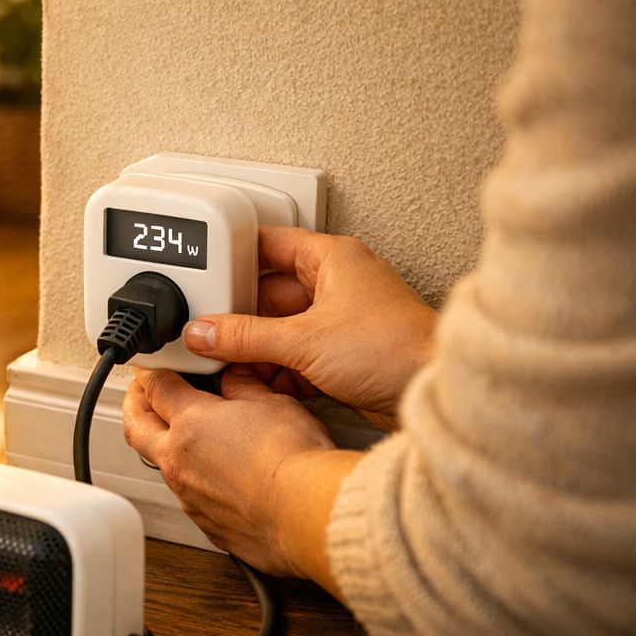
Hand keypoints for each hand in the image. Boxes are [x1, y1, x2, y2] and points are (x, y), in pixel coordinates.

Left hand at [124, 365, 347, 580]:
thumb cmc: (294, 460)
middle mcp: (180, 461)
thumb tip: (234, 378)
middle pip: (136, 426)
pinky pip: (188, 497)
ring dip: (163, 446)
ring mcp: (189, 497)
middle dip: (134, 406)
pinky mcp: (207, 524)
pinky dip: (194, 480)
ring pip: (161, 465)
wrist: (310, 513)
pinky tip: (215, 474)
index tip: (154, 370)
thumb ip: (243, 387)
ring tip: (181, 434)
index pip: (156, 388)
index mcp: (190, 423)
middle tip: (141, 395)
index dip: (152, 373)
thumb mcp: (272, 402)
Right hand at [182, 226, 436, 431]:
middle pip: (269, 292)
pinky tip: (259, 382)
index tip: (203, 274)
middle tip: (209, 329)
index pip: (268, 242)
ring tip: (229, 361)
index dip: (233, 256)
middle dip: (240, 316)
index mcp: (332, 258)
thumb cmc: (395, 348)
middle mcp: (337, 283)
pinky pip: (296, 354)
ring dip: (256, 347)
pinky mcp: (343, 354)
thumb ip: (245, 337)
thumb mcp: (304, 340)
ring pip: (281, 327)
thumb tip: (205, 332)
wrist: (432, 393)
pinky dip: (276, 368)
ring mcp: (341, 320)